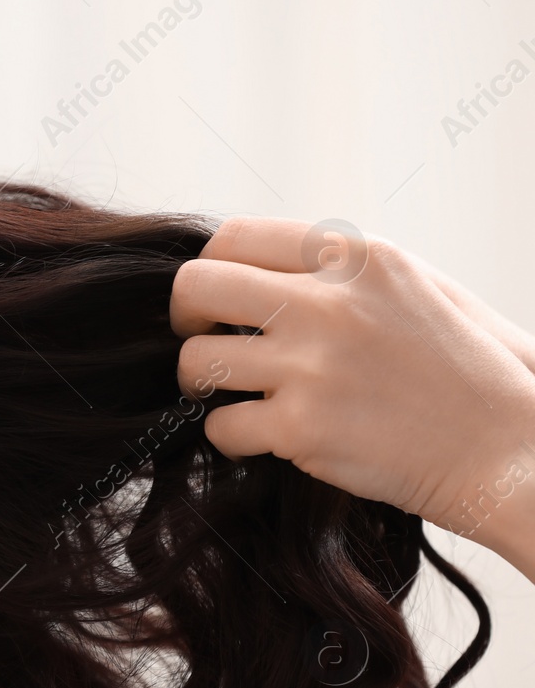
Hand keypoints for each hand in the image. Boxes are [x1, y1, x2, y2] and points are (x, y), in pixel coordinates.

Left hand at [170, 216, 534, 561]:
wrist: (507, 451)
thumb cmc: (463, 370)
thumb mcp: (413, 286)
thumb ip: (338, 268)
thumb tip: (254, 264)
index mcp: (357, 256)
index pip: (234, 236)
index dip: (211, 270)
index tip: (216, 300)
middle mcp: (329, 303)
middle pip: (196, 287)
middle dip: (185, 317)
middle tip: (204, 342)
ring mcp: (312, 366)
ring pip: (196, 362)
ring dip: (204, 383)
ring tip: (234, 395)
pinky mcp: (301, 429)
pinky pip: (220, 425)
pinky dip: (232, 436)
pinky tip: (263, 437)